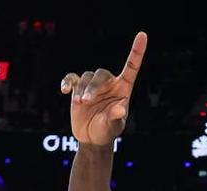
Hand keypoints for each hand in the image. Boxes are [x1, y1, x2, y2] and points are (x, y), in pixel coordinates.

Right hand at [60, 32, 146, 146]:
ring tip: (80, 103)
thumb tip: (120, 109)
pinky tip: (64, 90)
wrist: (92, 138)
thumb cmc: (107, 131)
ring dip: (82, 89)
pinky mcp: (78, 88)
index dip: (137, 51)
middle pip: (101, 74)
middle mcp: (109, 84)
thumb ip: (115, 118)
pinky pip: (72, 79)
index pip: (131, 66)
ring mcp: (93, 85)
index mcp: (123, 88)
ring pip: (86, 77)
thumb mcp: (113, 127)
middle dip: (93, 86)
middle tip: (86, 101)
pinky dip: (67, 82)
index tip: (143, 35)